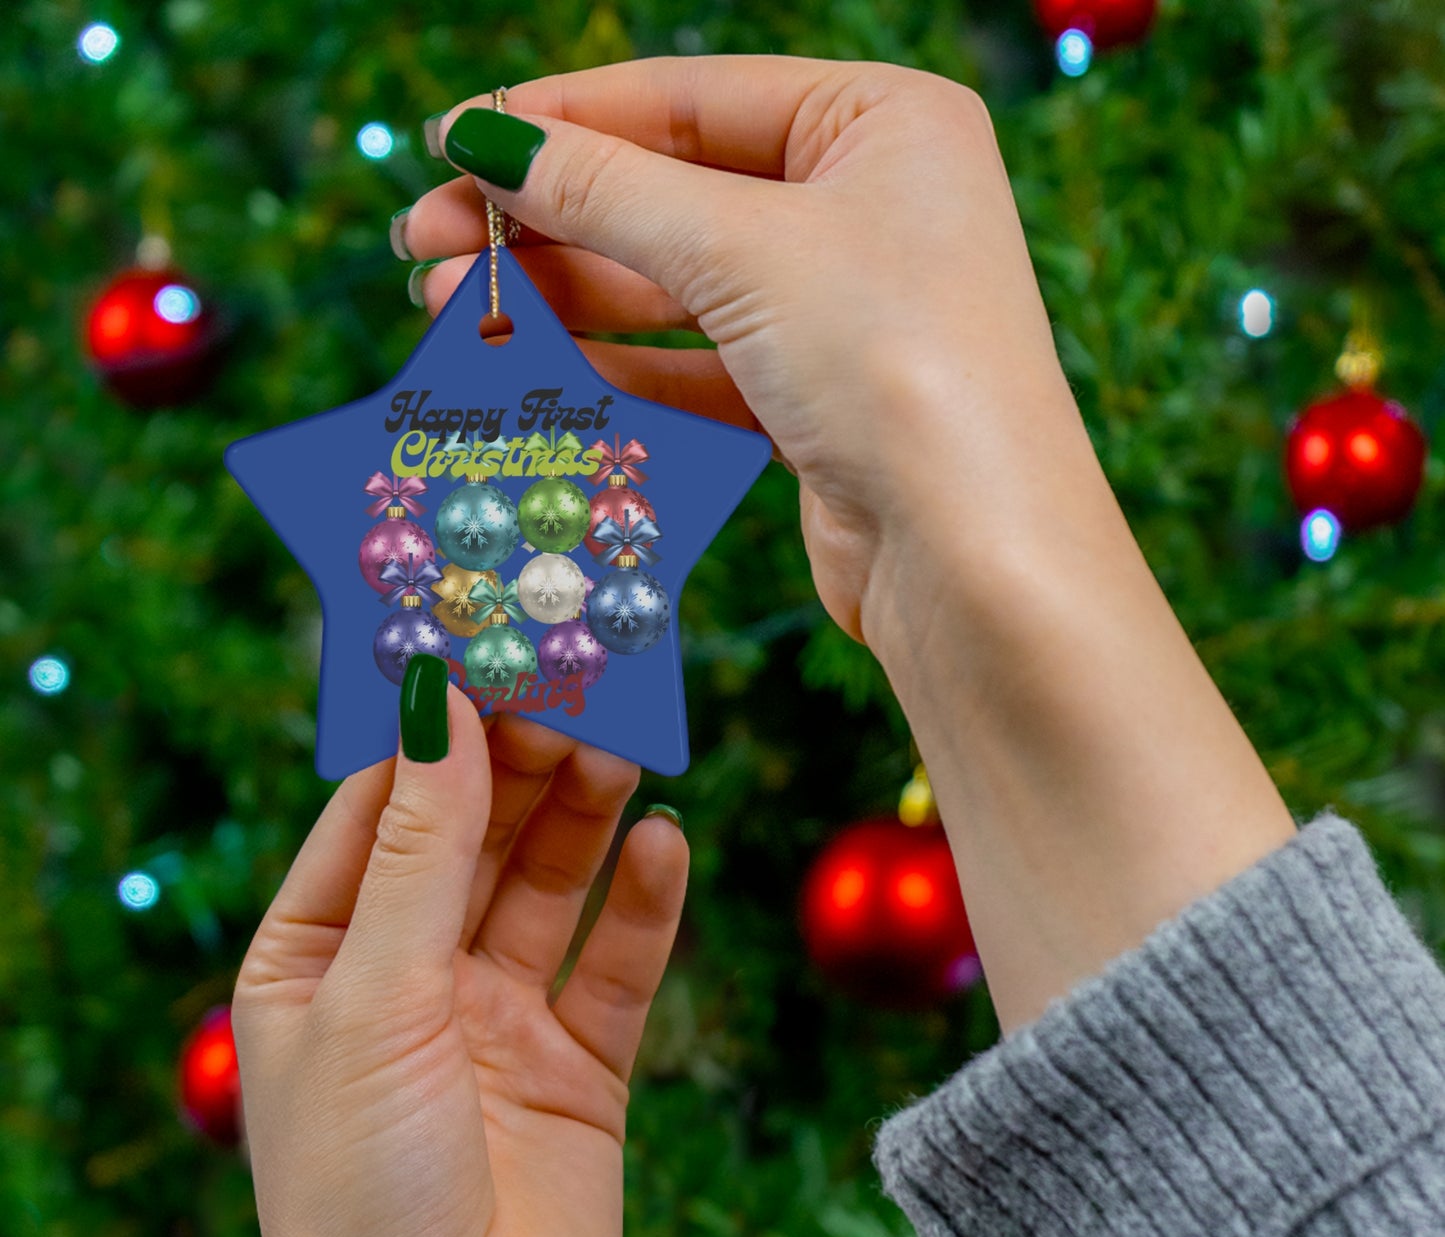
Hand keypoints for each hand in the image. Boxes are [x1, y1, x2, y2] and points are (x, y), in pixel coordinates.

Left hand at [233, 695, 686, 1236]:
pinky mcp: (580, 1067)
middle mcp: (408, 979)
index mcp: (319, 958)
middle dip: (522, 762)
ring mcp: (498, 1021)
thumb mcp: (376, 998)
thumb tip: (436, 704)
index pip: (378, 809)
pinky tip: (667, 845)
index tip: (488, 649)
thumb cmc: (363, 1196)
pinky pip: (617, 963)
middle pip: (474, 836)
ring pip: (550, 885)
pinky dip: (644, 904)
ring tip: (626, 747)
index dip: (432, 731)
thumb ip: (419, 850)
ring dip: (585, 817)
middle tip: (581, 685)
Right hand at [402, 56, 1093, 643]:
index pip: (689, 97)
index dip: (561, 119)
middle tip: (425, 242)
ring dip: (564, 296)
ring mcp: (844, 309)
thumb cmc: (894, 364)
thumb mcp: (742, 249)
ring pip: (676, 286)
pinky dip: (616, 366)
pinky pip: (697, 366)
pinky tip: (534, 368)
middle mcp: (869, 206)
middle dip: (546, 219)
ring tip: (451, 308)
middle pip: (672, 192)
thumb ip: (607, 191)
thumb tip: (486, 141)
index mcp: (881, 122)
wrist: (972, 556)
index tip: (451, 142)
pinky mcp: (818, 401)